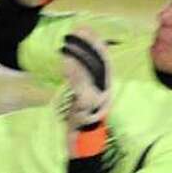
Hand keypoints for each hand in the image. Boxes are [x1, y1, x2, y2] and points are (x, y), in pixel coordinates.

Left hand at [61, 26, 111, 146]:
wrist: (84, 143)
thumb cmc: (83, 119)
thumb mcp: (85, 96)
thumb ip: (83, 81)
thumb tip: (76, 60)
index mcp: (106, 87)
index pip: (105, 60)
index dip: (97, 43)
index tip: (87, 29)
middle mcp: (106, 91)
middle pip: (99, 62)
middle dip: (88, 44)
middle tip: (78, 29)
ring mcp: (98, 99)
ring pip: (90, 72)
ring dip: (79, 54)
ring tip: (68, 41)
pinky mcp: (87, 107)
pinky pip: (80, 87)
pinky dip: (73, 73)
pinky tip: (64, 62)